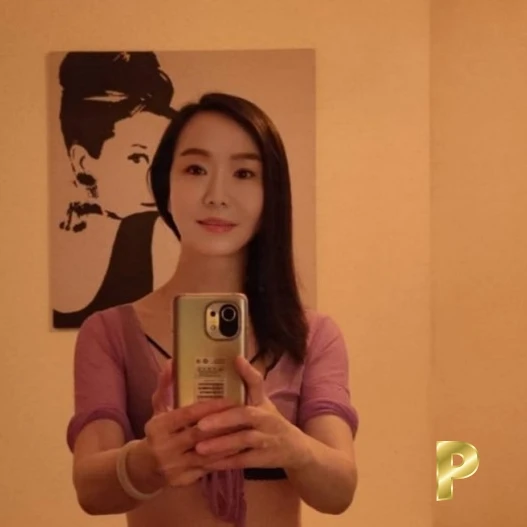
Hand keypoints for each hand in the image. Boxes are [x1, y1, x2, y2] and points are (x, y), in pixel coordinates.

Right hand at [143, 360, 241, 486]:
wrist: (143, 468)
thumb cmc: (157, 432)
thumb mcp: (158, 408)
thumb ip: (165, 386)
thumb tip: (172, 362)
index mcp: (158, 427)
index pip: (188, 415)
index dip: (210, 407)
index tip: (230, 399)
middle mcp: (164, 448)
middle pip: (199, 434)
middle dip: (223, 424)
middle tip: (243, 413)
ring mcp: (174, 466)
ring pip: (207, 453)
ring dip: (228, 442)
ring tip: (246, 430)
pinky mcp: (183, 481)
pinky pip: (208, 468)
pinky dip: (224, 458)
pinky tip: (238, 449)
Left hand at [193, 356, 310, 471]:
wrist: (296, 450)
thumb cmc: (272, 422)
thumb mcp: (263, 402)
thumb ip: (250, 382)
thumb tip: (237, 357)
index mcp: (263, 403)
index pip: (256, 386)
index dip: (247, 373)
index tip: (235, 361)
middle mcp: (266, 419)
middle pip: (244, 417)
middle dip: (222, 421)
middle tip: (199, 425)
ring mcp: (266, 440)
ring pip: (242, 442)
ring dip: (220, 445)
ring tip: (198, 448)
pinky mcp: (263, 460)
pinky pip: (241, 461)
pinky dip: (224, 463)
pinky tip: (206, 464)